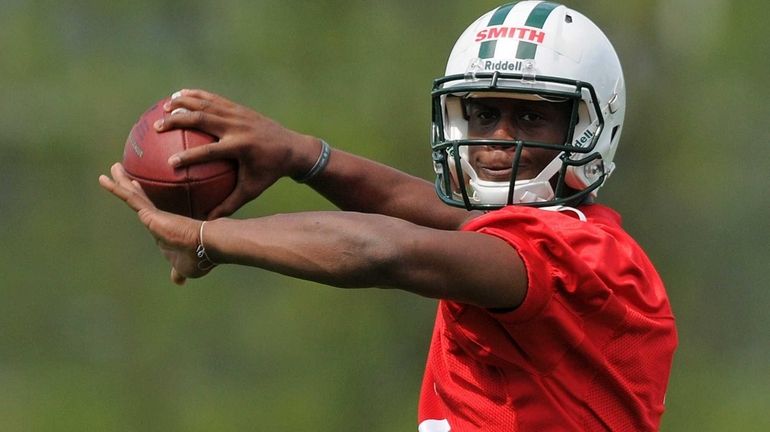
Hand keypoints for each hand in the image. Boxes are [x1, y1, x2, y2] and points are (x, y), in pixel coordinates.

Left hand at [98, 163, 210, 284]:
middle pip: (140, 199)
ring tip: (112, 168)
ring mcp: (155, 215)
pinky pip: (130, 199)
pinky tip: (105, 180)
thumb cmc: (200, 257)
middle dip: (130, 185)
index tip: (138, 191)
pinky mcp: (151, 215)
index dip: (143, 201)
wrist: (207, 246)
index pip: (150, 213)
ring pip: (134, 195)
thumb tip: (178, 282)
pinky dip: (117, 189)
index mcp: (166, 230)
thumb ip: (177, 272)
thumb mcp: (184, 268)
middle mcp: (160, 219)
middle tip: (120, 172)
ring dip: (121, 181)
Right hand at [156, 89, 319, 218]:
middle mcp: (238, 127)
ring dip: (183, 103)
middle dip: (178, 121)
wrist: (292, 148)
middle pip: (203, 120)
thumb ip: (229, 205)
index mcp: (241, 147)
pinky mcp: (239, 108)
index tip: (170, 163)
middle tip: (157, 127)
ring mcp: (239, 114)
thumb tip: (208, 221)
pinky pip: (214, 99)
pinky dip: (196, 96)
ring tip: (163, 107)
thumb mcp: (252, 190)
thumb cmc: (269, 173)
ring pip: (206, 104)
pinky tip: (178, 95)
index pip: (210, 152)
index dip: (189, 157)